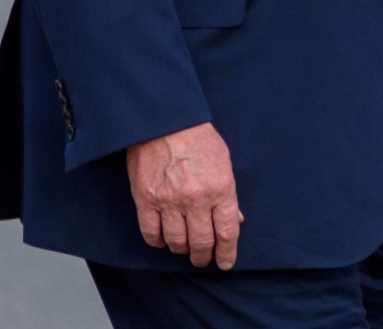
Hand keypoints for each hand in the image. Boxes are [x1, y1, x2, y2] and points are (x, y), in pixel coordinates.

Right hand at [126, 121, 243, 268]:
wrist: (165, 121)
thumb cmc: (198, 138)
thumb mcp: (223, 161)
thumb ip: (228, 193)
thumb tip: (235, 219)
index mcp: (220, 187)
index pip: (227, 232)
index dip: (227, 252)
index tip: (225, 262)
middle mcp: (196, 199)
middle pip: (201, 243)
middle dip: (204, 256)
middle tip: (203, 258)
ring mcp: (169, 201)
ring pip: (177, 242)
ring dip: (182, 249)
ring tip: (184, 246)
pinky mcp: (146, 200)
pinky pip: (152, 234)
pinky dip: (158, 241)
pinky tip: (163, 238)